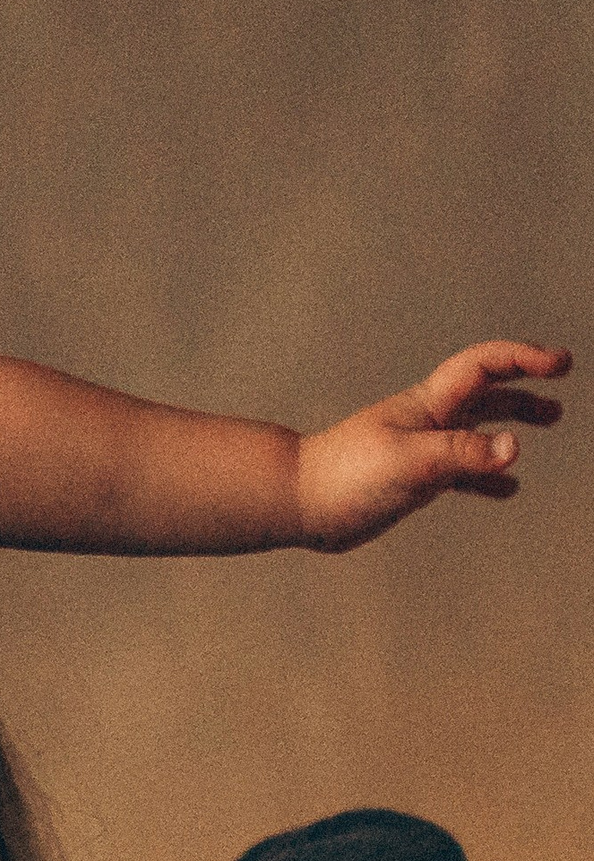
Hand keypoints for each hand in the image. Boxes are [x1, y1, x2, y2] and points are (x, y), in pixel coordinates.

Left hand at [297, 340, 568, 550]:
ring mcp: (421, 449)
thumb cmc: (346, 475)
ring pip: (478, 429)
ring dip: (513, 422)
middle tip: (559, 384)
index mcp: (428, 403)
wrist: (300, 503)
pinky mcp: (413, 479)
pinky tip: (507, 490)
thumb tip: (515, 447)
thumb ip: (463, 453)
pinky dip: (487, 477)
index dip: (522, 357)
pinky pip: (461, 473)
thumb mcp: (412, 461)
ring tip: (547, 422)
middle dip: (524, 383)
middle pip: (486, 392)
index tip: (560, 363)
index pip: (483, 365)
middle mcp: (428, 420)